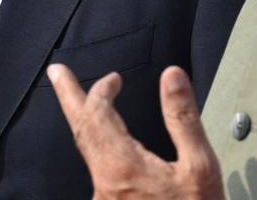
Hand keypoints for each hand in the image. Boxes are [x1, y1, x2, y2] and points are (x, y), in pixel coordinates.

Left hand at [48, 64, 224, 199]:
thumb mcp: (200, 167)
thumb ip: (182, 119)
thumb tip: (171, 76)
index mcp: (122, 166)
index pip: (99, 114)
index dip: (102, 89)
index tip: (115, 78)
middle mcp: (104, 183)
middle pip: (81, 131)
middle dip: (70, 98)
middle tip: (57, 72)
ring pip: (87, 153)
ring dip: (86, 122)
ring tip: (82, 103)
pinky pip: (98, 172)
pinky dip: (98, 146)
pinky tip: (107, 145)